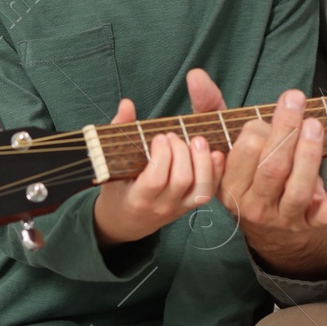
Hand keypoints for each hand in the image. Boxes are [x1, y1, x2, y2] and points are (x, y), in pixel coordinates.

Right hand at [92, 97, 223, 246]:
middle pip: (182, 179)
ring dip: (202, 160)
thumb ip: (120, 132)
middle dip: (181, 151)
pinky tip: (214, 152)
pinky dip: (216, 170)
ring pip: (201, 188)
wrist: (126, 221)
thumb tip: (127, 104)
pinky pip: (209, 190)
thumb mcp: (110, 164)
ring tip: (195, 140)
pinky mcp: (191, 205)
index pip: (155, 179)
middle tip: (173, 136)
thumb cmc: (117, 188)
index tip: (160, 137)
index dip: (162, 155)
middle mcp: (161, 206)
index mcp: (138, 198)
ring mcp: (179, 208)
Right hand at [186, 69, 326, 278]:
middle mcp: (256, 206)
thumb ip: (211, 108)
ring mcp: (285, 217)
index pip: (244, 154)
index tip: (261, 118)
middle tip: (295, 100)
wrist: (274, 226)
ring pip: (298, 188)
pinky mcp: (314, 223)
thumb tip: (196, 75)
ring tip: (315, 124)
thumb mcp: (227, 141)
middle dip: (285, 132)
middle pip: (272, 168)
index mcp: (230, 186)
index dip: (256, 130)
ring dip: (309, 154)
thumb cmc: (250, 171)